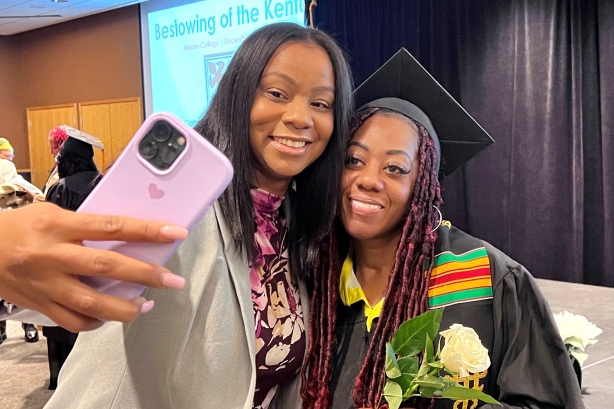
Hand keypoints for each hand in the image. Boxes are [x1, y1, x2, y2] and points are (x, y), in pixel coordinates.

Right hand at [0, 203, 187, 331]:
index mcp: (59, 225)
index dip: (146, 230)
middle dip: (145, 274)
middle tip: (173, 280)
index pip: (112, 226)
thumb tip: (130, 235)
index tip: (175, 233)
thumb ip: (89, 225)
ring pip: (91, 302)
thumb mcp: (54, 214)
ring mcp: (46, 283)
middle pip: (106, 266)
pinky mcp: (40, 304)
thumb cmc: (21, 227)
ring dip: (125, 308)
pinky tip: (109, 317)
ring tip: (146, 305)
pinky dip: (96, 322)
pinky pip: (72, 321)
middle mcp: (52, 255)